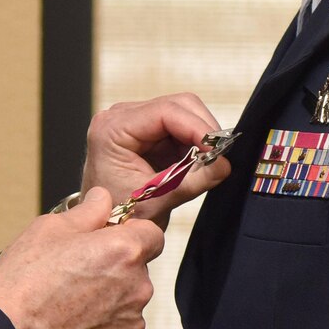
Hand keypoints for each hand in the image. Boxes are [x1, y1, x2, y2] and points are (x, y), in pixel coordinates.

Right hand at [0, 189, 163, 328]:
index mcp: (124, 250)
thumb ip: (87, 212)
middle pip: (138, 268)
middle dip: (116, 266)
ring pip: (128, 299)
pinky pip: (118, 328)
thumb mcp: (50, 229)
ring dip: (110, 297)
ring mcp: (130, 321)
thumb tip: (103, 198)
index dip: (130, 233)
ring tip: (70, 300)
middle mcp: (137, 286)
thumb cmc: (24, 280)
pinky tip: (71, 322)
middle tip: (77, 270)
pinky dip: (102, 325)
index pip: (152, 234)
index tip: (107, 239)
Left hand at [80, 94, 232, 226]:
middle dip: (202, 130)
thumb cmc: (118, 212)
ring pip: (184, 113)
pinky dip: (194, 143)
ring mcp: (135, 120)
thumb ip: (190, 182)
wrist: (105, 223)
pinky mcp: (148, 130)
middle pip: (178, 105)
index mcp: (112, 129)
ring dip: (200, 137)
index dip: (197, 127)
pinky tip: (195, 164)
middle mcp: (120, 117)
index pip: (165, 112)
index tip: (217, 149)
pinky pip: (181, 126)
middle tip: (217, 157)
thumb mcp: (155, 200)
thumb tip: (223, 164)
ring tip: (205, 164)